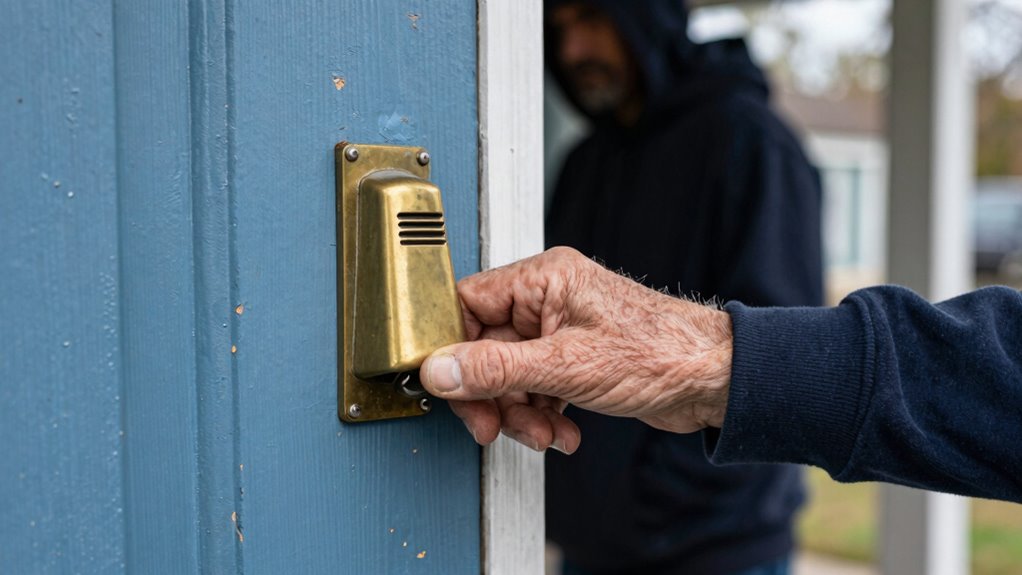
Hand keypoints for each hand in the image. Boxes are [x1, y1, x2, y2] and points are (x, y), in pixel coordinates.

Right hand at [418, 247, 733, 453]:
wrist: (716, 379)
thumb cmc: (660, 353)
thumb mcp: (566, 367)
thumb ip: (495, 370)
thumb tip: (439, 370)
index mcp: (543, 280)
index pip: (466, 304)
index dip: (452, 348)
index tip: (451, 386)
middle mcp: (548, 300)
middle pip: (485, 349)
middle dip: (493, 396)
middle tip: (494, 426)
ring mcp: (561, 332)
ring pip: (509, 376)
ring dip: (520, 414)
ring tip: (544, 434)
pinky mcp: (574, 360)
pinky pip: (535, 389)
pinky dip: (542, 417)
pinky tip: (564, 433)